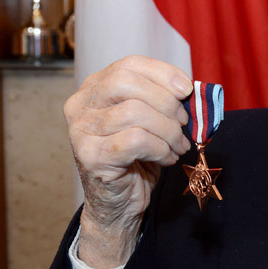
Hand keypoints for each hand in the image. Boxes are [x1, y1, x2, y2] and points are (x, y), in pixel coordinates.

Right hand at [65, 55, 191, 266]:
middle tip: (183, 123)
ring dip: (168, 130)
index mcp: (93, 89)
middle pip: (127, 82)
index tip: (186, 89)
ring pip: (135, 112)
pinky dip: (160, 148)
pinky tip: (166, 158)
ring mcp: (81, 131)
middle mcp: (80, 106)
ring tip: (177, 145)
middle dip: (165, 101)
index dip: (162, 73)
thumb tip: (187, 87)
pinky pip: (136, 140)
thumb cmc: (137, 157)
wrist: (119, 203)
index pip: (129, 65)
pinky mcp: (90, 156)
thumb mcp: (150, 119)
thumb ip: (162, 98)